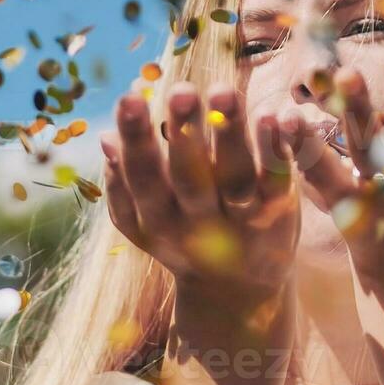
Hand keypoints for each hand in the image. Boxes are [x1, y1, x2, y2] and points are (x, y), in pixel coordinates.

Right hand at [100, 83, 299, 306]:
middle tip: (180, 91)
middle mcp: (199, 225)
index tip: (128, 97)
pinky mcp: (278, 213)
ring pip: (235, 177)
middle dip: (183, 135)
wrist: (239, 294)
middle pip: (190, 179)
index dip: (135, 142)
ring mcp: (240, 221)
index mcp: (159, 222)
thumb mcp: (146, 223)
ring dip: (231, 134)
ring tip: (223, 92)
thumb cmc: (184, 240)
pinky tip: (274, 115)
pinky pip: (277, 181)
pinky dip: (276, 151)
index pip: (142, 180)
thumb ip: (124, 185)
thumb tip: (106, 138)